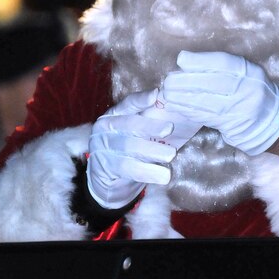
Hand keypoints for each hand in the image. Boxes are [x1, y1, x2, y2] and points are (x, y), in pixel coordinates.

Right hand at [87, 90, 176, 208]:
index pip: (127, 104)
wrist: (107, 184)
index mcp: (114, 115)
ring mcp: (102, 148)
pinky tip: (162, 176)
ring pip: (129, 147)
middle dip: (150, 126)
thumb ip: (150, 124)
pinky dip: (147, 172)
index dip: (141, 100)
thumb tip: (176, 114)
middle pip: (129, 125)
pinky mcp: (104, 168)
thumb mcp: (137, 136)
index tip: (156, 95)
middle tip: (169, 129)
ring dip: (151, 150)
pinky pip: (128, 169)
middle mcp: (105, 128)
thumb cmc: (128, 154)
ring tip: (170, 155)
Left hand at [161, 51, 278, 154]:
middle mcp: (247, 89)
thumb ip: (221, 66)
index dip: (200, 61)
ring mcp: (240, 108)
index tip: (180, 59)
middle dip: (186, 81)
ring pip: (206, 101)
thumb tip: (185, 61)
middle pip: (212, 83)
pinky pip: (205, 116)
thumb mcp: (244, 72)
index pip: (223, 63)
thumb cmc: (251, 90)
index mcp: (250, 71)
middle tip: (168, 80)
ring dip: (182, 98)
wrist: (269, 121)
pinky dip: (188, 110)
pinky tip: (175, 105)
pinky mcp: (231, 124)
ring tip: (167, 93)